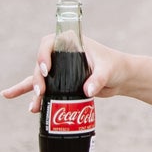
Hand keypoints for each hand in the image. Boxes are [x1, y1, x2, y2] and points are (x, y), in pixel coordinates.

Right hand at [1, 35, 128, 113]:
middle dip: (38, 79)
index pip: (49, 43)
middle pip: (41, 64)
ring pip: (39, 78)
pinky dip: (33, 97)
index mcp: (72, 43)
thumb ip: (98, 79)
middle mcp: (63, 54)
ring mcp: (61, 69)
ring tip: (32, 107)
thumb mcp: (109, 71)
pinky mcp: (62, 83)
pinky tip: (29, 108)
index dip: (43, 55)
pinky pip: (43, 89)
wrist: (122, 78)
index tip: (46, 70)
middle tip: (41, 93)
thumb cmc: (116, 68)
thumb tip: (87, 91)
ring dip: (31, 91)